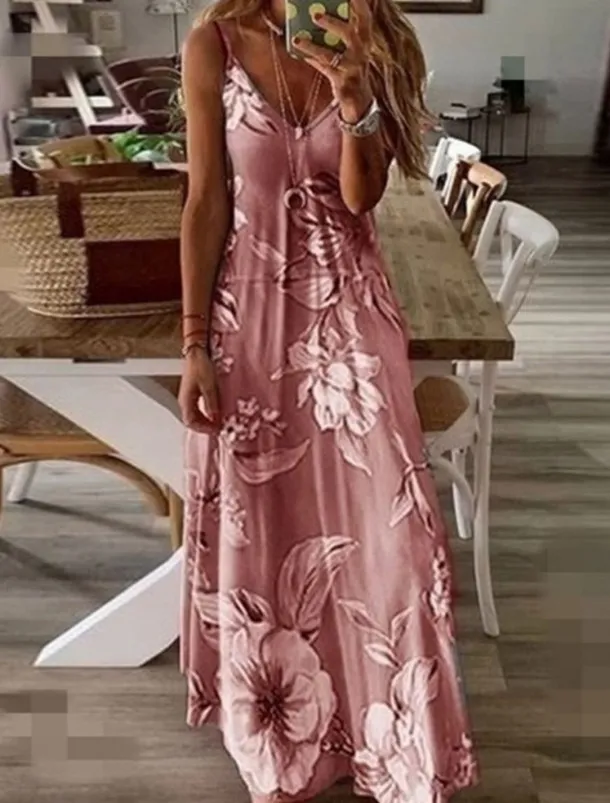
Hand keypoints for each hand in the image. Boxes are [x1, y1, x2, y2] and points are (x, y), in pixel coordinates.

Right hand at [179, 348, 219, 432]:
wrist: (197, 352)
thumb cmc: (201, 366)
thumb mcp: (209, 386)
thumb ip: (211, 404)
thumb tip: (215, 419)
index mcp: (185, 400)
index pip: (190, 422)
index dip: (203, 428)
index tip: (215, 430)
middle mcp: (184, 400)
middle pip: (191, 421)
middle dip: (204, 427)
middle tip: (218, 428)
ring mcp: (187, 397)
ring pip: (194, 415)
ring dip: (204, 421)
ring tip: (217, 422)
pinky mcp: (192, 393)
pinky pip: (196, 408)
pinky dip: (205, 414)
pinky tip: (214, 412)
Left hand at [293, 0, 373, 118]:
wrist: (359, 100)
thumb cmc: (351, 66)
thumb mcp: (350, 47)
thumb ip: (339, 30)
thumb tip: (315, 12)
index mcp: (365, 39)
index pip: (365, 17)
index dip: (358, 4)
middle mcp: (361, 52)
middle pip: (350, 34)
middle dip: (332, 23)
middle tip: (314, 13)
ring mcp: (352, 68)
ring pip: (331, 56)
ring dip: (313, 46)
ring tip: (297, 39)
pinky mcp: (342, 82)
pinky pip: (324, 70)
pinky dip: (311, 60)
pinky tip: (298, 52)